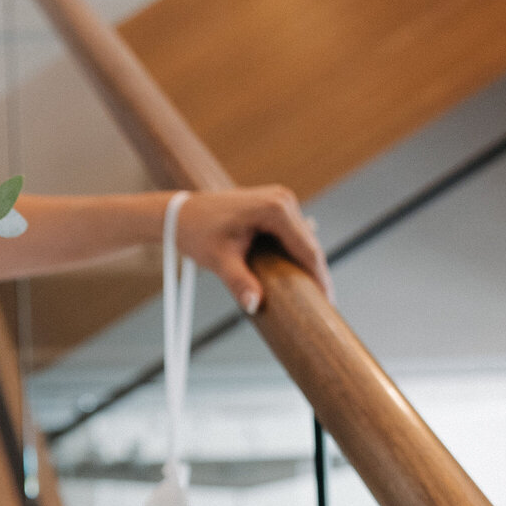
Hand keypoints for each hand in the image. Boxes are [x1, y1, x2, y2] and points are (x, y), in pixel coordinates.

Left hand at [176, 186, 331, 313]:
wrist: (177, 215)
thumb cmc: (195, 233)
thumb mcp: (218, 260)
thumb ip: (239, 282)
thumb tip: (254, 306)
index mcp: (275, 209)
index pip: (307, 249)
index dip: (319, 277)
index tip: (328, 303)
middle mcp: (282, 199)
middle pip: (309, 244)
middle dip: (316, 273)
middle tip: (326, 305)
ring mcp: (279, 200)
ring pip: (302, 239)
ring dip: (307, 265)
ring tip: (315, 295)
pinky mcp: (273, 206)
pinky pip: (291, 234)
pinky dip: (295, 254)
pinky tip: (298, 277)